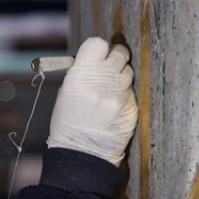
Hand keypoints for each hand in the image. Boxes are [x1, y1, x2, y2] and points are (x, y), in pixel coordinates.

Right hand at [47, 37, 137, 165]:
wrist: (83, 154)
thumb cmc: (68, 124)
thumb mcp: (66, 94)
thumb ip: (82, 74)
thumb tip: (97, 61)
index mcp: (80, 76)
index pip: (98, 44)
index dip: (99, 48)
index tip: (98, 55)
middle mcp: (102, 82)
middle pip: (119, 53)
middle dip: (115, 58)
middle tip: (110, 67)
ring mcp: (120, 95)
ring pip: (128, 72)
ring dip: (120, 77)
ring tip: (110, 91)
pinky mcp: (132, 108)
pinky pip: (131, 92)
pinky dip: (124, 96)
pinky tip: (113, 107)